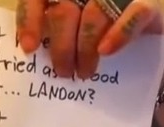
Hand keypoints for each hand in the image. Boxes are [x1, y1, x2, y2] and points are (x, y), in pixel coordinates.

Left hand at [16, 0, 162, 78]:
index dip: (29, 21)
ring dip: (84, 50)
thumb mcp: (75, 20)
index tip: (29, 49)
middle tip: (63, 72)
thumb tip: (32, 50)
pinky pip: (134, 13)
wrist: (142, 9)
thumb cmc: (102, 21)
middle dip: (61, 48)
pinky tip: (106, 51)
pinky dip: (119, 33)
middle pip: (64, 13)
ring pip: (93, 17)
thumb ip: (56, 26)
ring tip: (84, 72)